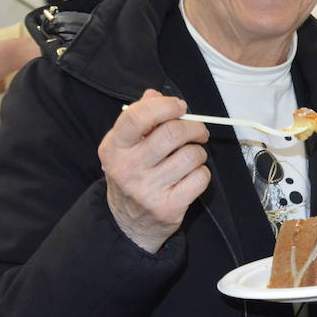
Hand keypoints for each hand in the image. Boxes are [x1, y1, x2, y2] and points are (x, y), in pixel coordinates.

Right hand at [99, 89, 209, 252]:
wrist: (129, 221)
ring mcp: (147, 190)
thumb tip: (154, 94)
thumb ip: (141, 118)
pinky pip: (200, 177)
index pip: (138, 117)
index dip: (165, 106)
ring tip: (189, 157)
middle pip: (173, 133)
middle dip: (194, 127)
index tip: (179, 107)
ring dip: (198, 152)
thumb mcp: (126, 145)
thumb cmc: (133, 174)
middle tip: (197, 131)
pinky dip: (202, 173)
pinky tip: (190, 176)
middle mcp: (127, 169)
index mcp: (114, 148)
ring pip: (192, 155)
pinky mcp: (167, 207)